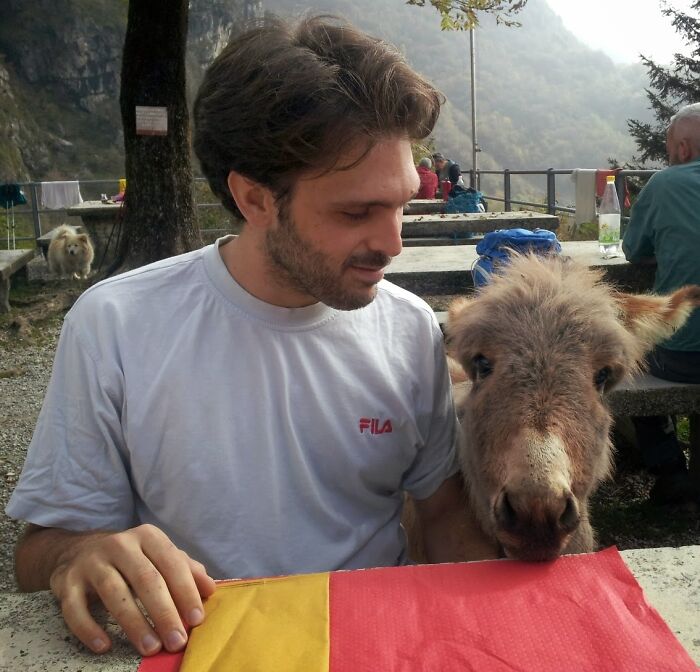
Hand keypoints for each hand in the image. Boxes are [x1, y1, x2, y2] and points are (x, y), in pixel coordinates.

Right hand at [48, 524, 216, 655]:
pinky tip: (104, 646)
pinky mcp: (66, 581)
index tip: (197, 620)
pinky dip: (89, 629)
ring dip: (134, 624)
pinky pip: (76, 608)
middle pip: (146, 579)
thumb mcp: (158, 555)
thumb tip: (210, 589)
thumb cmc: (131, 558)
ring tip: (151, 648)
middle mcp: (120, 544)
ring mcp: (92, 561)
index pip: (172, 564)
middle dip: (164, 613)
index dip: (186, 592)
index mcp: (148, 536)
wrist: (78, 549)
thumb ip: (185, 569)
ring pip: (114, 594)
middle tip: (177, 641)